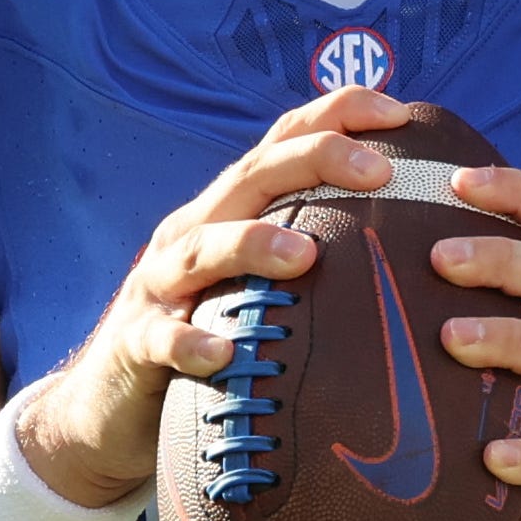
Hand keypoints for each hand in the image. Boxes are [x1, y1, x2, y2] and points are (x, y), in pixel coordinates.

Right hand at [7, 87, 413, 503]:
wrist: (107, 409)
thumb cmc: (210, 339)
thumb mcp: (257, 287)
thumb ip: (314, 257)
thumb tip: (413, 246)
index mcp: (230, 213)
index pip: (282, 143)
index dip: (336, 115)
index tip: (400, 111)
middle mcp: (194, 233)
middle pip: (251, 178)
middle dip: (314, 160)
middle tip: (378, 170)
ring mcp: (161, 286)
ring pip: (203, 249)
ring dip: (253, 244)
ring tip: (304, 255)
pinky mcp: (137, 345)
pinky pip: (163, 340)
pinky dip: (190, 343)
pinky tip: (222, 354)